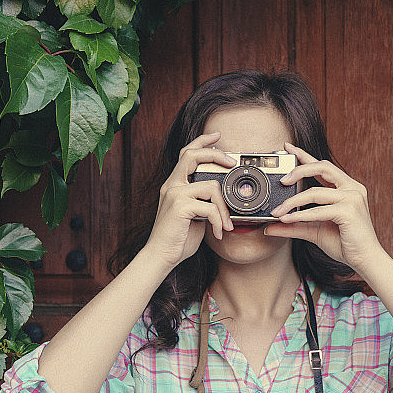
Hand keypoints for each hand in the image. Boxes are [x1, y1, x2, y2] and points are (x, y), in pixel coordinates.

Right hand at [142, 132, 235, 271]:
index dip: (202, 141)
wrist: (160, 256)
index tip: (217, 136)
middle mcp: (172, 185)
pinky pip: (209, 208)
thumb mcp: (194, 215)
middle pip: (192, 155)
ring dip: (224, 207)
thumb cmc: (178, 237)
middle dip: (216, 154)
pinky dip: (218, 221)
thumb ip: (204, 202)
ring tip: (225, 223)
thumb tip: (224, 198)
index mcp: (174, 184)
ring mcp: (174, 194)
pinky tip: (218, 232)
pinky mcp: (179, 206)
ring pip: (211, 186)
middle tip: (232, 163)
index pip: (186, 154)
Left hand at [264, 142, 383, 272]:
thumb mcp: (313, 231)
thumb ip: (293, 225)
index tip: (287, 147)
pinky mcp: (350, 211)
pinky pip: (319, 210)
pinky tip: (287, 219)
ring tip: (277, 210)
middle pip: (322, 167)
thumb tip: (270, 227)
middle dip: (299, 170)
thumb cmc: (344, 243)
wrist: (365, 260)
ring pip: (316, 192)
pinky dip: (300, 214)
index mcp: (346, 187)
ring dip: (293, 201)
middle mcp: (351, 188)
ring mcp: (352, 198)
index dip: (304, 155)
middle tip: (282, 180)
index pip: (322, 166)